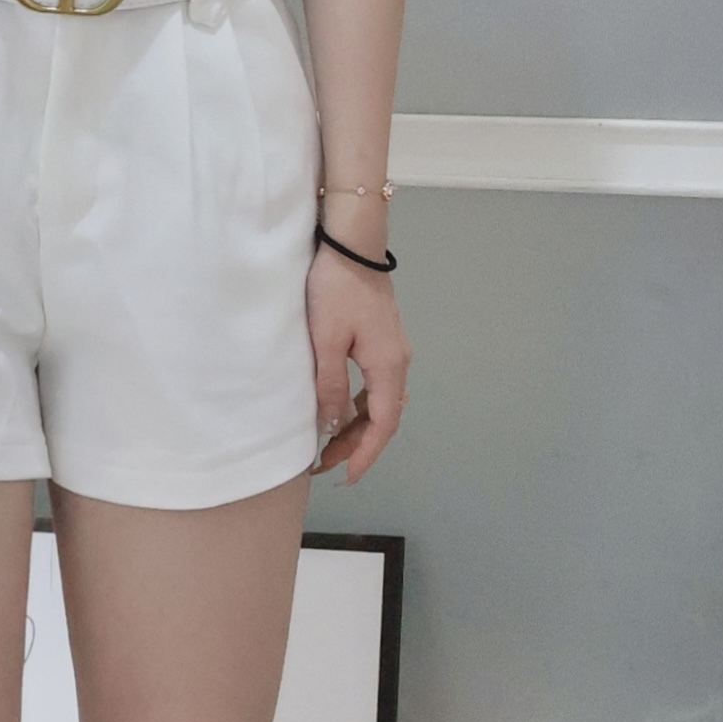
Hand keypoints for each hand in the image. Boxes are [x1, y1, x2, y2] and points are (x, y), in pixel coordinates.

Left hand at [308, 239, 407, 483]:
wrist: (351, 244)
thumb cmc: (335, 289)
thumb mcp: (326, 341)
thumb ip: (329, 386)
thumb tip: (332, 426)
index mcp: (388, 366)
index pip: (384, 424)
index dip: (366, 454)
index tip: (347, 477)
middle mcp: (398, 361)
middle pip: (384, 416)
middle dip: (357, 445)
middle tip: (324, 465)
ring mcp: (392, 349)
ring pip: (380, 401)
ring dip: (357, 425)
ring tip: (328, 443)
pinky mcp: (382, 338)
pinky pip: (375, 383)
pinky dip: (359, 404)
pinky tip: (339, 408)